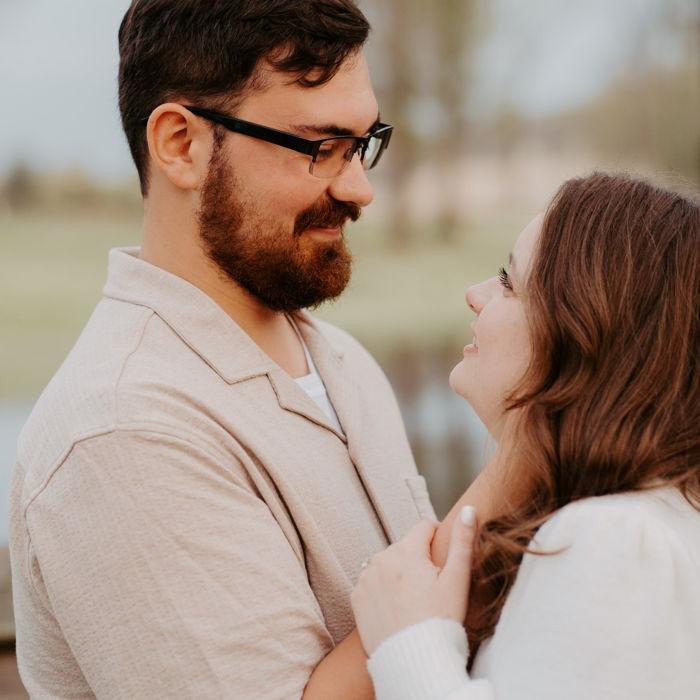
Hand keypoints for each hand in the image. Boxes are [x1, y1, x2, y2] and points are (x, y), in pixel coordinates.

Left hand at [351, 507, 476, 655]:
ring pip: (389, 565)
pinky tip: (397, 609)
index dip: (438, 542)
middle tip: (431, 590)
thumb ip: (462, 541)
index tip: (443, 565)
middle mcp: (381, 558)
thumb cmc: (441, 621)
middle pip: (406, 548)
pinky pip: (373, 583)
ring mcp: (366, 577)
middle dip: (418, 561)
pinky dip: (383, 591)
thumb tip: (468, 508)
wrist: (413, 662)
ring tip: (415, 602)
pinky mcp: (356, 597)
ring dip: (400, 574)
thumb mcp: (457, 580)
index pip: (424, 528)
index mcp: (407, 550)